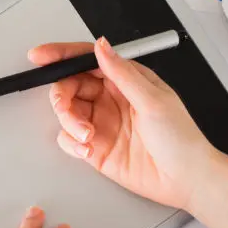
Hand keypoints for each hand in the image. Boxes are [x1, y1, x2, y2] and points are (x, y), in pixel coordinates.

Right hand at [27, 37, 218, 210]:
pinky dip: (70, 142)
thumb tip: (101, 47)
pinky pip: (68, 139)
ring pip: (66, 111)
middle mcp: (110, 98)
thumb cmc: (180, 138)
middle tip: (65, 107)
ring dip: (68, 121)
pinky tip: (86, 149)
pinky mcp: (95, 148)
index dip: (62, 55)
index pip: (87, 59)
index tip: (40, 57)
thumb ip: (122, 73)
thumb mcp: (152, 100)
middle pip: (70, 85)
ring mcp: (101, 123)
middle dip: (61, 95)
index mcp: (125, 80)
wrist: (186, 179)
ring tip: (86, 135)